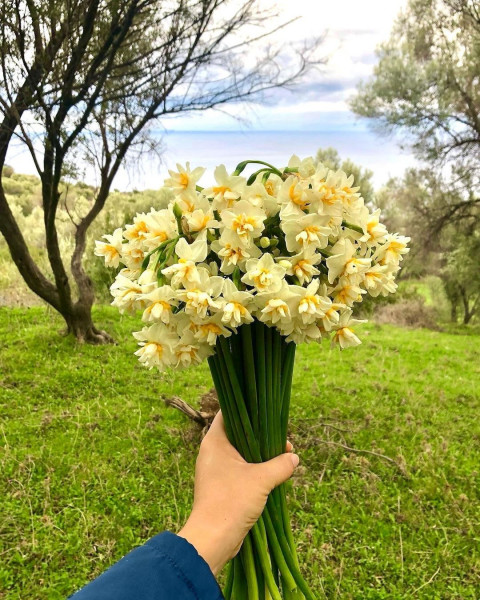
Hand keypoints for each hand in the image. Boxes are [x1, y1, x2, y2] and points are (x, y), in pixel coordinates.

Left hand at [177, 410, 299, 575]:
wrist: (213, 538)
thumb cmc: (232, 501)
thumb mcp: (261, 479)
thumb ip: (280, 465)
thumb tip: (294, 457)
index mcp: (215, 441)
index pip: (229, 413)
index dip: (248, 409)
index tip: (267, 412)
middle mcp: (212, 452)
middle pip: (238, 433)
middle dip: (261, 436)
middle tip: (282, 439)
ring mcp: (215, 469)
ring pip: (241, 453)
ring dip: (260, 455)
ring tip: (281, 456)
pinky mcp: (220, 485)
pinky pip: (239, 469)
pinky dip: (254, 469)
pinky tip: (272, 474)